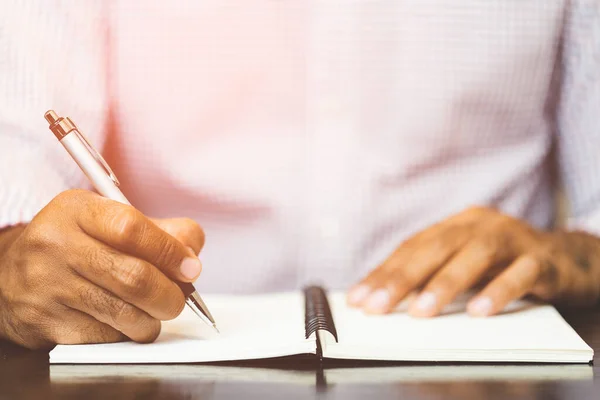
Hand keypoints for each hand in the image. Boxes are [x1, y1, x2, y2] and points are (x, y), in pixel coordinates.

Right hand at [0, 189, 204, 348]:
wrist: (13, 275)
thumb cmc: (77, 246)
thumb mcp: (110, 223)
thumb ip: (159, 232)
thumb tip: (192, 255)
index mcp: (77, 209)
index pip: (132, 228)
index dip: (170, 251)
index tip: (190, 268)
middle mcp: (56, 243)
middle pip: (134, 276)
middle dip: (170, 295)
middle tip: (178, 299)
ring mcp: (47, 284)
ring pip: (124, 313)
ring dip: (152, 319)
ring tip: (154, 312)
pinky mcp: (44, 321)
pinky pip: (104, 335)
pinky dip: (126, 333)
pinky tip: (122, 322)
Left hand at [347, 206, 599, 316]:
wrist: (566, 257)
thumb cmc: (504, 264)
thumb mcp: (465, 264)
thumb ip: (434, 273)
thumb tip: (387, 299)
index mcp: (456, 224)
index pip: (412, 247)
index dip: (384, 272)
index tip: (359, 298)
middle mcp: (480, 224)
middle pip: (435, 247)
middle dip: (402, 279)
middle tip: (376, 307)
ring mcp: (512, 238)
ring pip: (475, 256)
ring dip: (445, 284)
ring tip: (420, 313)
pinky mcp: (542, 259)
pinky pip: (520, 274)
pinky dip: (498, 291)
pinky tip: (478, 312)